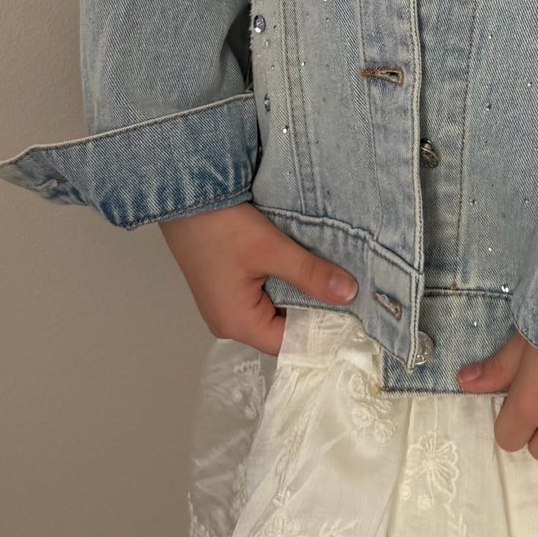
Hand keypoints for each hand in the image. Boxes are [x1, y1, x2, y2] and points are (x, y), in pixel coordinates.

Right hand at [159, 201, 356, 354]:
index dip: (322, 329)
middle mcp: (228, 322)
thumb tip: (349, 293)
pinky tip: (302, 267)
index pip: (290, 342)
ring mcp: (225, 304)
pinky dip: (282, 283)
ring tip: (329, 278)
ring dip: (298, 293)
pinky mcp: (226, 285)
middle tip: (346, 292)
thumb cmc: (221, 225)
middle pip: (282, 328)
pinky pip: (262, 294)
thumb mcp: (271, 249)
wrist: (184, 194)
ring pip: (274, 309)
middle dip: (312, 310)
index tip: (353, 313)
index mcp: (237, 324)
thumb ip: (310, 274)